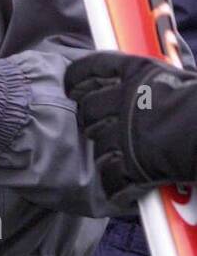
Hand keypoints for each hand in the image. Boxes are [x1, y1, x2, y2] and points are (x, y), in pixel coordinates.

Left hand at [65, 50, 196, 198]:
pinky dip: (117, 185)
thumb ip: (156, 81)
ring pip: (97, 144)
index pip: (91, 68)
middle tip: (99, 127)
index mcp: (136, 72)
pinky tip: (126, 187)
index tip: (72, 88)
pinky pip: (111, 177)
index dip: (76, 79)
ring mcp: (125, 133)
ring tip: (122, 157)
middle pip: (87, 110)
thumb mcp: (181, 77)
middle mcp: (124, 99)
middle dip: (91, 120)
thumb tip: (154, 78)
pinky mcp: (131, 164)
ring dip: (107, 153)